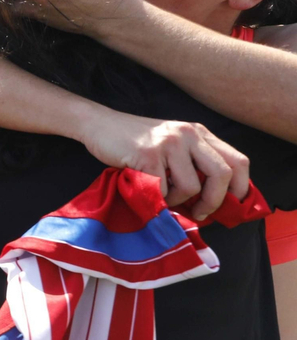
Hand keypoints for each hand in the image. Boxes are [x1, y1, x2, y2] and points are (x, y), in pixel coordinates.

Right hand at [75, 109, 249, 219]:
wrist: (99, 125)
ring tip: (162, 195)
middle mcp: (189, 134)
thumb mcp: (172, 146)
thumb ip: (193, 163)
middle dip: (214, 201)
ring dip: (177, 200)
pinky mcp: (148, 154)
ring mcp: (169, 143)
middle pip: (222, 174)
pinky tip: (144, 187)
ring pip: (191, 186)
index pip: (238, 161)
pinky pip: (163, 189)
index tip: (230, 206)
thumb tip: (215, 199)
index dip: (241, 188)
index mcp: (199, 133)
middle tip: (202, 213)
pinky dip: (155, 197)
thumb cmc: (135, 142)